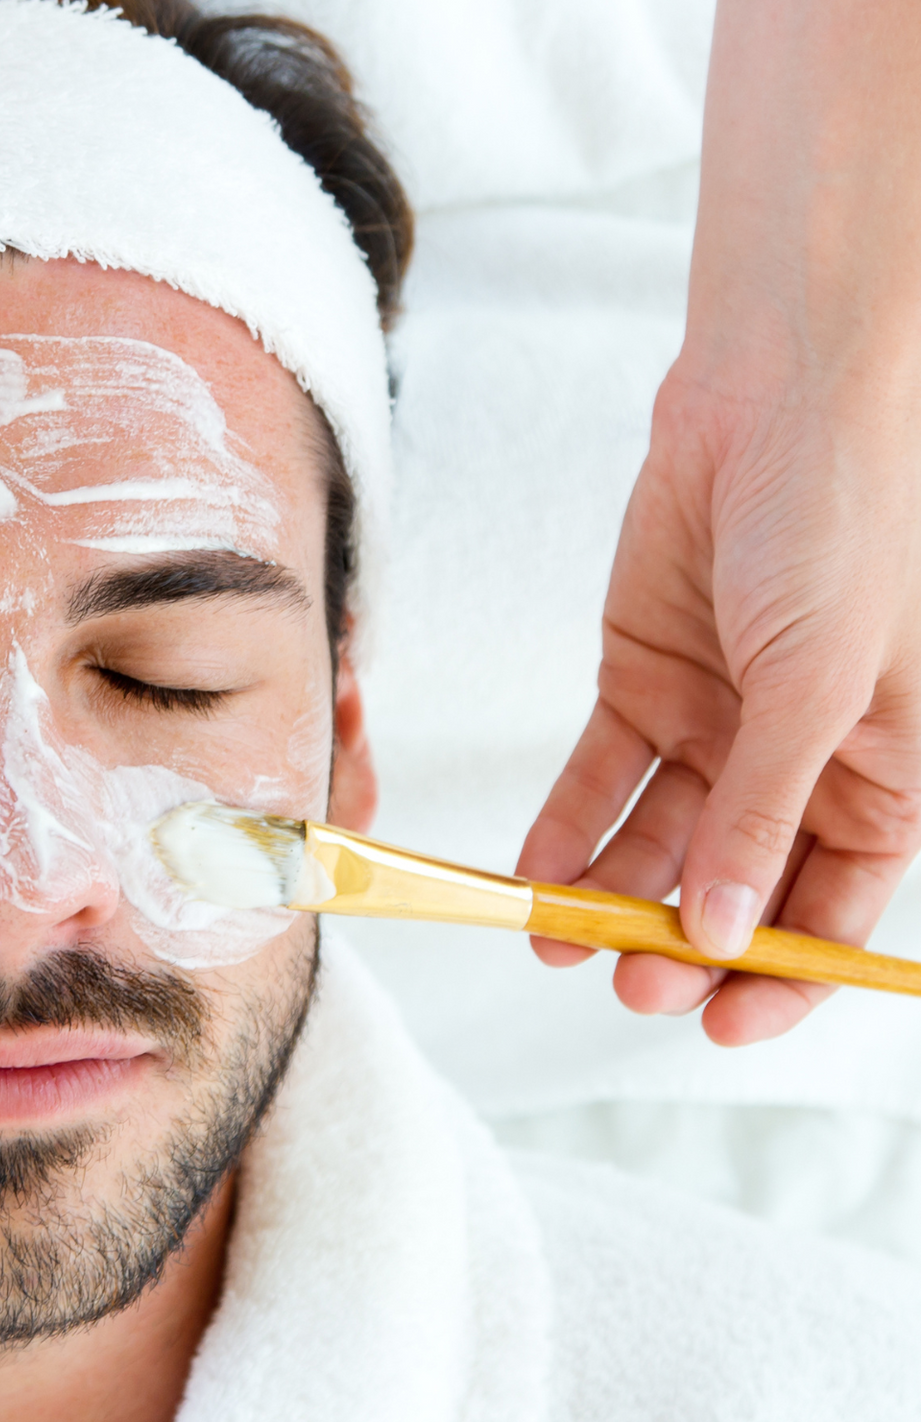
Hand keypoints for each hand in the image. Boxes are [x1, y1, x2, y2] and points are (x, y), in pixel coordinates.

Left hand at [520, 347, 920, 1045]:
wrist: (773, 398)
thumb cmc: (842, 524)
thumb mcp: (819, 683)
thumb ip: (769, 811)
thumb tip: (732, 933)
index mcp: (885, 770)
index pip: (836, 904)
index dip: (786, 974)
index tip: (721, 1023)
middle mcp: (800, 758)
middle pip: (739, 884)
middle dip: (686, 941)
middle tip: (632, 979)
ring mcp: (719, 719)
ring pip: (661, 838)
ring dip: (614, 894)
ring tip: (560, 942)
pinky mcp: (646, 677)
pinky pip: (603, 774)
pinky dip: (569, 826)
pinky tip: (535, 879)